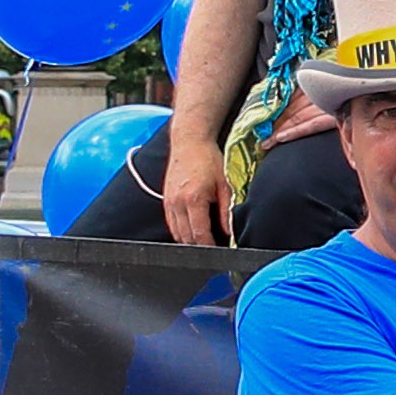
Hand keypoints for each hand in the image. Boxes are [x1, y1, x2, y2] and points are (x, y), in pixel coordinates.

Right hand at [161, 127, 228, 247]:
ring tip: (205, 243)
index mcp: (193, 200)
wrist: (189, 142)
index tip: (219, 253)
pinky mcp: (165, 201)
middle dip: (200, 247)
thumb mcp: (225, 184)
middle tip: (214, 250)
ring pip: (177, 233)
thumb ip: (227, 210)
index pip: (199, 234)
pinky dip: (181, 232)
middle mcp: (177, 203)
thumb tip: (230, 231)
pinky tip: (193, 231)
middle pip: (186, 238)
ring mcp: (169, 202)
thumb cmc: (209, 160)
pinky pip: (171, 224)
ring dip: (190, 241)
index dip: (210, 247)